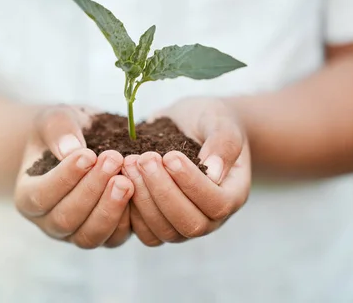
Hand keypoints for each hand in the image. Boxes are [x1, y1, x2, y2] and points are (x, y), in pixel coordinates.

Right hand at [14, 105, 133, 248]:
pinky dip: (128, 218)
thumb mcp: (56, 119)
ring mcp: (77, 233)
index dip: (64, 178)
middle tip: (113, 160)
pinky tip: (138, 190)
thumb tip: (70, 149)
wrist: (85, 141)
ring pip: (90, 235)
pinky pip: (115, 238)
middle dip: (91, 190)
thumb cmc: (65, 131)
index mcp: (28, 196)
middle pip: (66, 219)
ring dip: (110, 208)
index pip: (40, 196)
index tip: (88, 155)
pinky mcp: (106, 236)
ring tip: (126, 180)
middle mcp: (49, 221)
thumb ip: (58, 130)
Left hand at [124, 97, 250, 245]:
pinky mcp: (159, 224)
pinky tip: (120, 178)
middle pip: (189, 224)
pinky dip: (129, 209)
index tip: (170, 156)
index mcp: (233, 194)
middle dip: (162, 191)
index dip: (192, 184)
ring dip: (143, 198)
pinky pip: (144, 231)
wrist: (189, 124)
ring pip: (163, 230)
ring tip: (129, 163)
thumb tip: (214, 172)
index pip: (217, 204)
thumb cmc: (209, 120)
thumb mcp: (220, 120)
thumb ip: (223, 142)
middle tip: (144, 159)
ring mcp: (183, 225)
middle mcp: (211, 218)